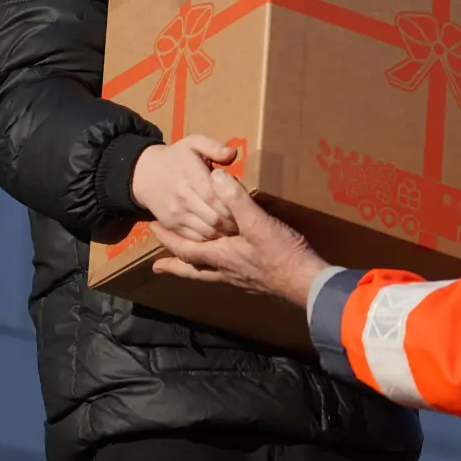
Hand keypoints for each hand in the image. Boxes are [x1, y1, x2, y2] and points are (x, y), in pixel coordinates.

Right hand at [131, 135, 238, 241]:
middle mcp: (183, 198)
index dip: (233, 204)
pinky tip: (221, 233)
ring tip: (238, 229)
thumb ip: (214, 146)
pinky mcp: (173, 225)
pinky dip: (211, 239)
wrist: (143, 174)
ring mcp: (177, 214)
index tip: (246, 205)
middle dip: (233, 222)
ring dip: (225, 232)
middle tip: (247, 221)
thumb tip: (232, 154)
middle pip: (214, 217)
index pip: (216, 197)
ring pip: (206, 231)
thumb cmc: (175, 157)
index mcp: (191, 176)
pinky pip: (195, 239)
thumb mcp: (193, 143)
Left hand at [151, 170, 330, 305]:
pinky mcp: (256, 281)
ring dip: (195, 269)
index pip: (185, 249)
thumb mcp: (258, 222)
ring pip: (209, 275)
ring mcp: (241, 279)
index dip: (168, 239)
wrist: (308, 283)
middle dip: (174, 266)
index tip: (152, 230)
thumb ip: (236, 200)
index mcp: (221, 256)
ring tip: (188, 266)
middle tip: (158, 267)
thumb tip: (215, 177)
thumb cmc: (282, 254)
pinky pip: (226, 276)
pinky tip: (226, 266)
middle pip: (193, 270)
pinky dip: (217, 271)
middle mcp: (226, 271)